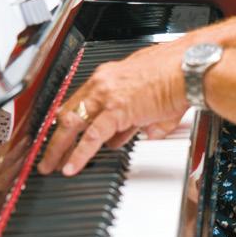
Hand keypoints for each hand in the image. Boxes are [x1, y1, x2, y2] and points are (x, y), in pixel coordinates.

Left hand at [38, 41, 189, 176]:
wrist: (187, 69)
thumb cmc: (177, 75)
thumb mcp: (151, 96)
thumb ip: (141, 117)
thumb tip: (141, 134)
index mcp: (111, 76)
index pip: (80, 100)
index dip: (69, 120)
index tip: (63, 133)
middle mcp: (103, 83)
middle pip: (69, 111)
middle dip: (56, 135)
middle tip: (48, 152)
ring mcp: (107, 96)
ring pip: (72, 124)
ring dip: (59, 148)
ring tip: (52, 165)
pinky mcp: (115, 111)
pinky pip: (91, 137)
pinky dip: (79, 155)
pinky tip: (71, 167)